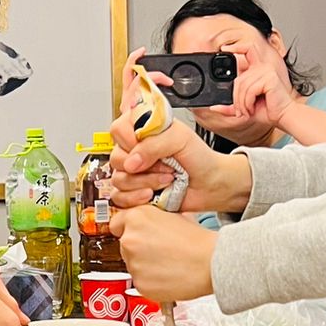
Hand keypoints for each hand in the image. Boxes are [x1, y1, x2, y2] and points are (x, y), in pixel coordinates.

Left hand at [108, 207, 217, 303]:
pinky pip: (141, 282)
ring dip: (146, 266)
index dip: (129, 229)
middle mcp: (130, 240)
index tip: (136, 234)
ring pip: (133, 265)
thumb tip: (147, 225)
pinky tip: (168, 275)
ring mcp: (133, 264)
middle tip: (161, 251)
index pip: (117, 223)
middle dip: (140, 249)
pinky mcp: (140, 284)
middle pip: (125, 245)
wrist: (210, 263)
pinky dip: (152, 281)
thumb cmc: (198, 241)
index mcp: (137, 218)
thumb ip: (153, 219)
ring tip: (168, 263)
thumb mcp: (173, 216)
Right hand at [109, 110, 246, 214]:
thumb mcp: (180, 138)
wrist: (210, 184)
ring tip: (166, 180)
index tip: (145, 145)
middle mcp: (135, 150)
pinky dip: (136, 198)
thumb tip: (130, 162)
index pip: (118, 128)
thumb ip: (153, 144)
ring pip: (118, 178)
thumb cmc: (199, 157)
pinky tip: (152, 195)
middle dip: (141, 166)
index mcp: (143, 130)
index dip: (129, 139)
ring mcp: (133, 172)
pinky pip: (119, 197)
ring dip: (144, 182)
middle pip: (115, 157)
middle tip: (165, 166)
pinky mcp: (134, 192)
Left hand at [223, 36, 294, 132]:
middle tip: (241, 111)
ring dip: (242, 103)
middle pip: (238, 79)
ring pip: (242, 86)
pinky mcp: (270, 78)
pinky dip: (248, 102)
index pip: (247, 50)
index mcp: (258, 69)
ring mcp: (267, 71)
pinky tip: (253, 108)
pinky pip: (249, 89)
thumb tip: (214, 107)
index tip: (224, 49)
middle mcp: (263, 67)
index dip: (236, 47)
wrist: (282, 117)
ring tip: (248, 111)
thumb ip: (230, 106)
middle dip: (236, 98)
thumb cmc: (268, 111)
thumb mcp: (244, 107)